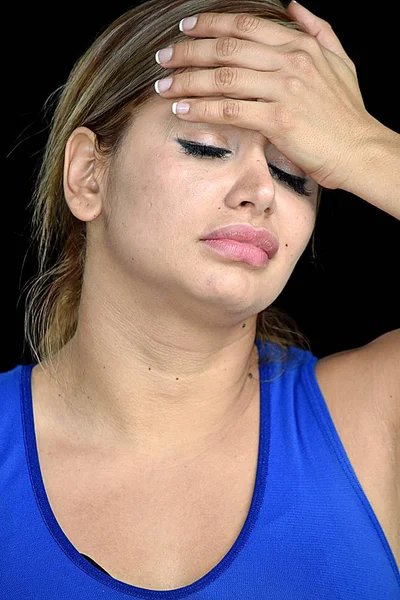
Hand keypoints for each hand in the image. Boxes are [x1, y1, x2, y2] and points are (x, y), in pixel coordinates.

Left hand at [154, 3, 377, 189]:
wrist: (360, 150)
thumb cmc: (348, 112)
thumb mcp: (340, 60)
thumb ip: (317, 29)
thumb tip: (293, 4)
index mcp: (300, 45)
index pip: (245, 26)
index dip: (210, 24)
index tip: (185, 28)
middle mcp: (290, 61)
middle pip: (227, 48)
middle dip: (189, 51)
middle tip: (163, 59)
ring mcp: (285, 89)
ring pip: (223, 78)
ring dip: (187, 81)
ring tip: (163, 87)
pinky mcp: (280, 120)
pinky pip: (230, 110)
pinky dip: (201, 110)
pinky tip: (181, 111)